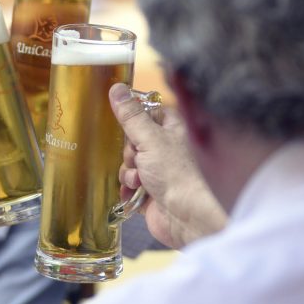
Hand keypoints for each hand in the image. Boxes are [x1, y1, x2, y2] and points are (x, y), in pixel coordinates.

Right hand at [109, 83, 226, 247]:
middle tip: (138, 158)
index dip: (133, 119)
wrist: (186, 215)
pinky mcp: (149, 191)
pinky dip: (128, 189)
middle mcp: (165, 148)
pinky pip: (128, 184)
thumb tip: (116, 88)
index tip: (127, 125)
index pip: (146, 112)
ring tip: (140, 180)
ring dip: (128, 172)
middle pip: (132, 140)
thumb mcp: (149, 138)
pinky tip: (136, 193)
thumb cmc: (176, 173)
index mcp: (171, 128)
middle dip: (129, 152)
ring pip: (128, 163)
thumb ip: (130, 115)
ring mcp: (157, 171)